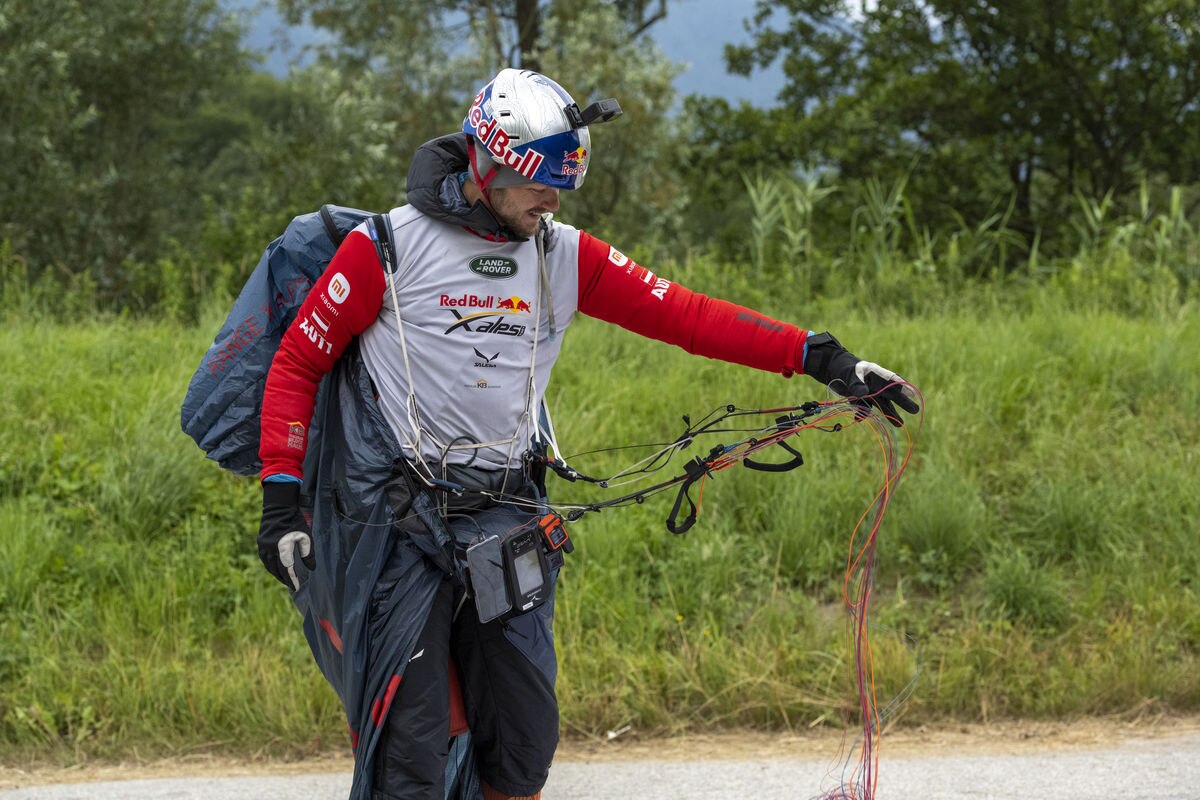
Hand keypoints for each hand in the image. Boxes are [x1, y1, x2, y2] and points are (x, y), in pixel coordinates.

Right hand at [258, 481, 314, 589]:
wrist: (279, 506)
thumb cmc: (295, 521)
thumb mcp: (306, 537)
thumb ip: (309, 554)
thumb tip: (312, 568)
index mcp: (282, 548)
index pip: (286, 570)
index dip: (292, 580)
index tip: (296, 587)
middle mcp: (270, 549)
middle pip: (276, 570)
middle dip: (284, 579)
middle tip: (292, 585)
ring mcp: (263, 546)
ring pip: (268, 565)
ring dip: (276, 573)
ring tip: (284, 578)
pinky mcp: (261, 542)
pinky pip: (264, 559)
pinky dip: (270, 566)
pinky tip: (275, 568)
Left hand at [803, 332, 919, 425]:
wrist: (833, 371)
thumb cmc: (845, 367)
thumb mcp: (851, 373)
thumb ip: (856, 383)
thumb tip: (863, 394)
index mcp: (878, 375)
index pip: (893, 381)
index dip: (903, 387)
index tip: (913, 393)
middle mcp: (878, 385)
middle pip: (893, 395)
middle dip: (903, 403)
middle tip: (916, 410)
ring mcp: (872, 394)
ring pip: (883, 405)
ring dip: (890, 415)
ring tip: (899, 424)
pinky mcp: (863, 401)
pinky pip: (866, 410)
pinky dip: (862, 414)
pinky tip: (858, 418)